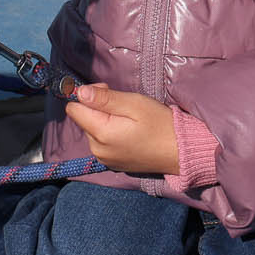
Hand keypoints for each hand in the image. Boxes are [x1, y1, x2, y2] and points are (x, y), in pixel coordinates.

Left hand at [64, 84, 179, 175]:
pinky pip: (101, 142)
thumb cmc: (161, 124)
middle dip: (97, 108)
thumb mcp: (134, 104)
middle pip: (83, 119)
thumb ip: (105, 98)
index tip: (108, 92)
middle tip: (124, 105)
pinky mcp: (112, 163)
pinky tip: (129, 132)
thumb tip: (80, 92)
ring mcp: (104, 159)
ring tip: (129, 119)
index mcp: (100, 134)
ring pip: (91, 130)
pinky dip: (110, 133)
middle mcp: (97, 150)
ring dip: (104, 120)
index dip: (87, 95)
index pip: (73, 109)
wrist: (181, 152)